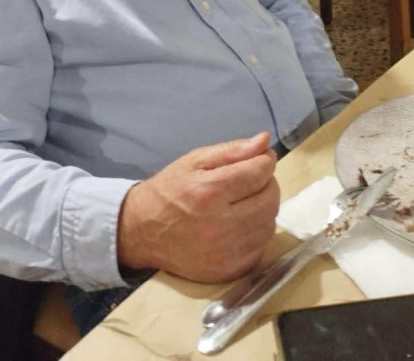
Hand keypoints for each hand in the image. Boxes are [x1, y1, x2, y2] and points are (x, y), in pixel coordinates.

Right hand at [117, 132, 279, 282]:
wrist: (143, 231)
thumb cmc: (170, 190)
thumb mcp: (195, 160)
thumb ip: (232, 150)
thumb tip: (264, 141)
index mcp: (209, 192)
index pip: (260, 172)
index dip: (264, 161)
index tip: (257, 160)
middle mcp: (220, 225)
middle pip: (271, 199)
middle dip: (267, 184)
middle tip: (251, 180)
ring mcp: (226, 253)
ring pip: (269, 224)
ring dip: (264, 208)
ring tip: (244, 202)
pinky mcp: (229, 271)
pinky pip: (261, 247)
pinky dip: (256, 233)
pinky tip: (239, 224)